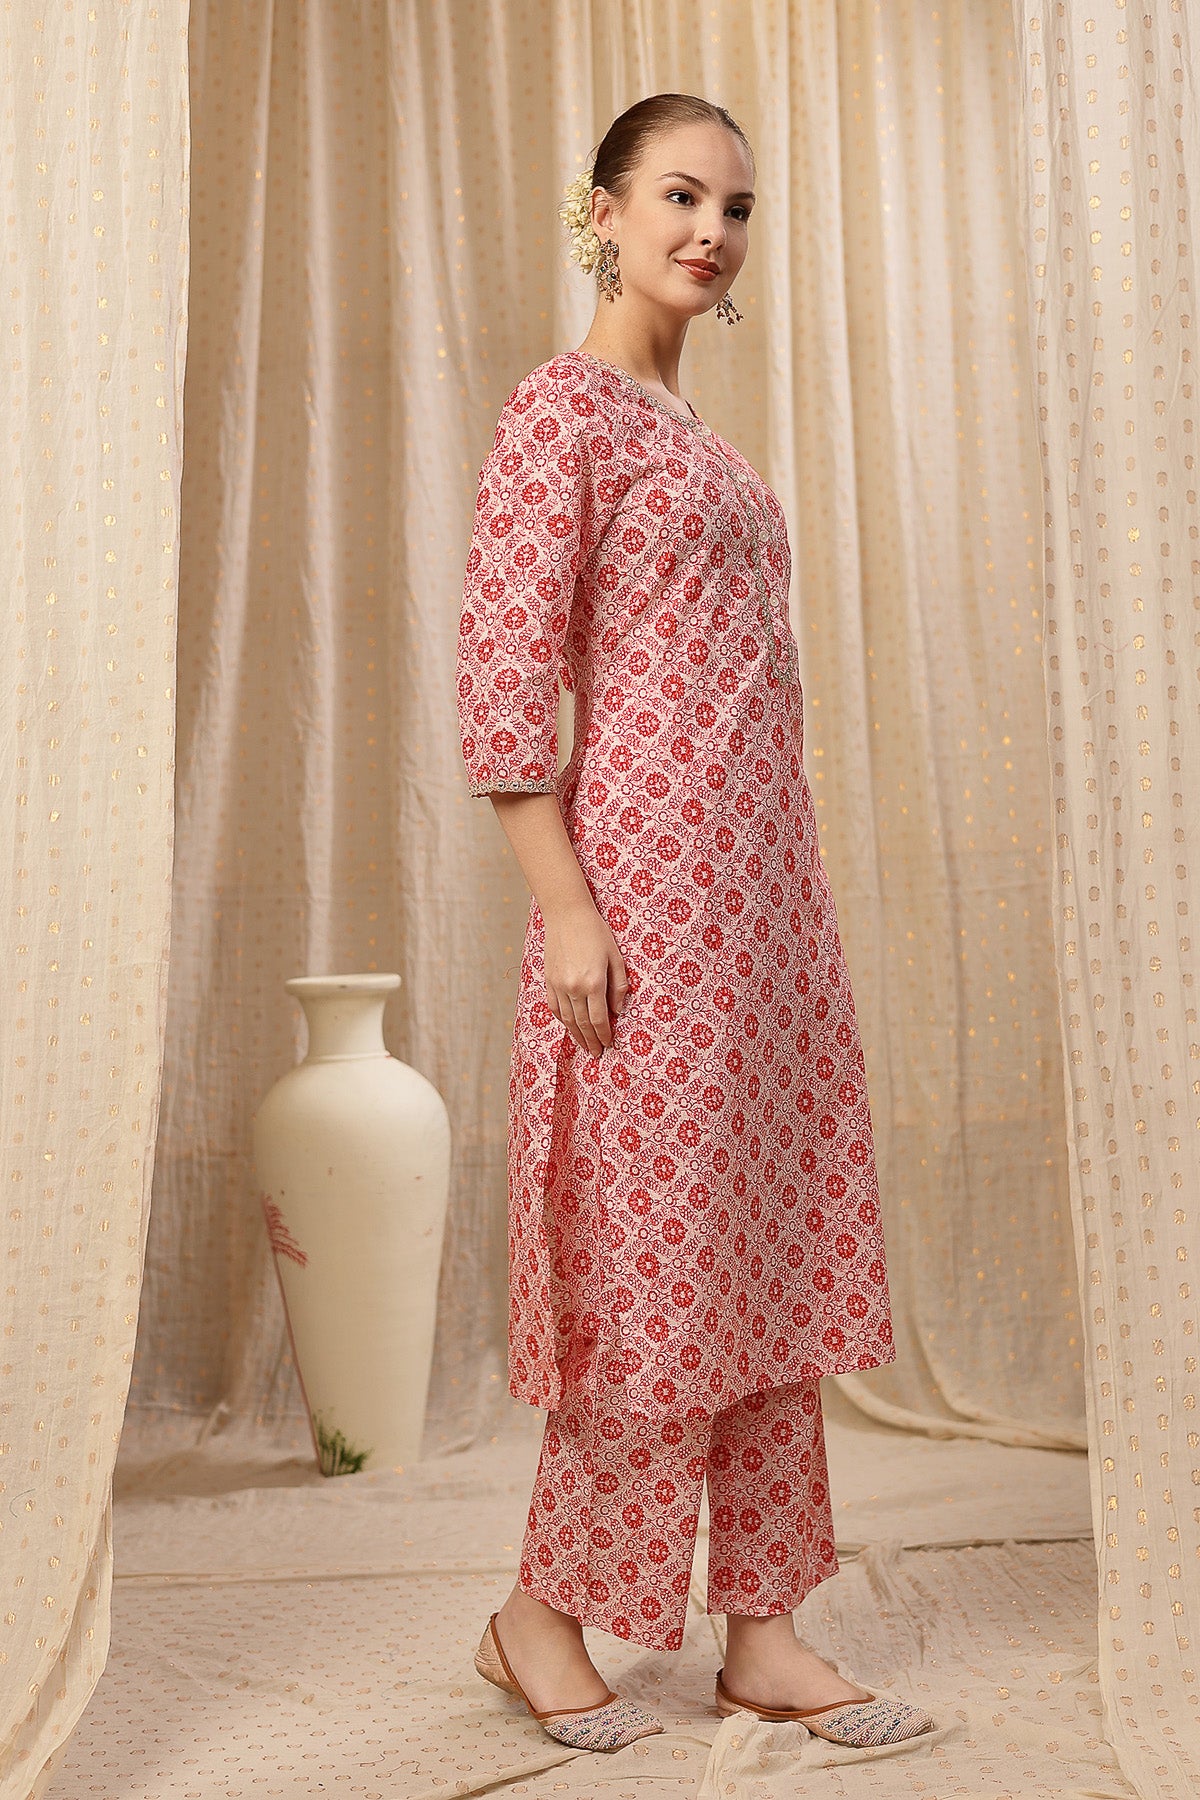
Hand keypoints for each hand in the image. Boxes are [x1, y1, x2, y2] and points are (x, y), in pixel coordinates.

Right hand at [542, 901, 628, 1056]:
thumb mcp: (616, 957)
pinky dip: (562, 1020)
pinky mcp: (548, 980)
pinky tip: (569, 1027)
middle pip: (582, 1023)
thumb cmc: (596, 932)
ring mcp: (558, 985)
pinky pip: (554, 1007)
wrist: (566, 915)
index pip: (598, 1019)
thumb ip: (619, 986)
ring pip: (567, 1019)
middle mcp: (573, 987)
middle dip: (591, 1040)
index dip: (604, 1034)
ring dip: (576, 1035)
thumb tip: (617, 1010)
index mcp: (593, 982)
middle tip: (596, 1054)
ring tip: (584, 1046)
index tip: (609, 1044)